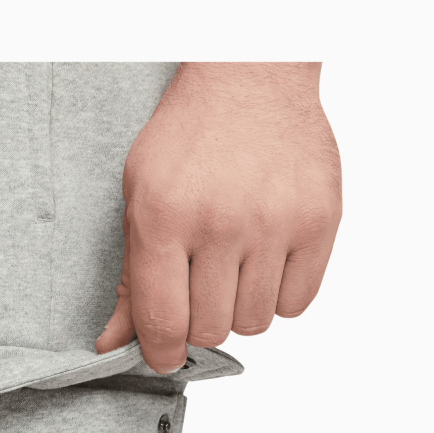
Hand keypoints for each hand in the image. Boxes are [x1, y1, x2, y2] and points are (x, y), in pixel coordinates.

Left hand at [95, 63, 341, 372]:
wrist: (251, 76)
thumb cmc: (188, 139)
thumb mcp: (139, 198)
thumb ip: (129, 277)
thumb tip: (114, 344)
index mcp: (164, 217)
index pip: (163, 320)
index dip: (160, 353)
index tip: (162, 356)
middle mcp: (220, 223)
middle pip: (211, 329)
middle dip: (199, 323)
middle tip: (198, 291)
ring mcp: (275, 223)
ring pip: (254, 323)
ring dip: (239, 309)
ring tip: (233, 269)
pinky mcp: (319, 222)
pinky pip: (296, 303)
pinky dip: (278, 296)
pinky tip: (265, 263)